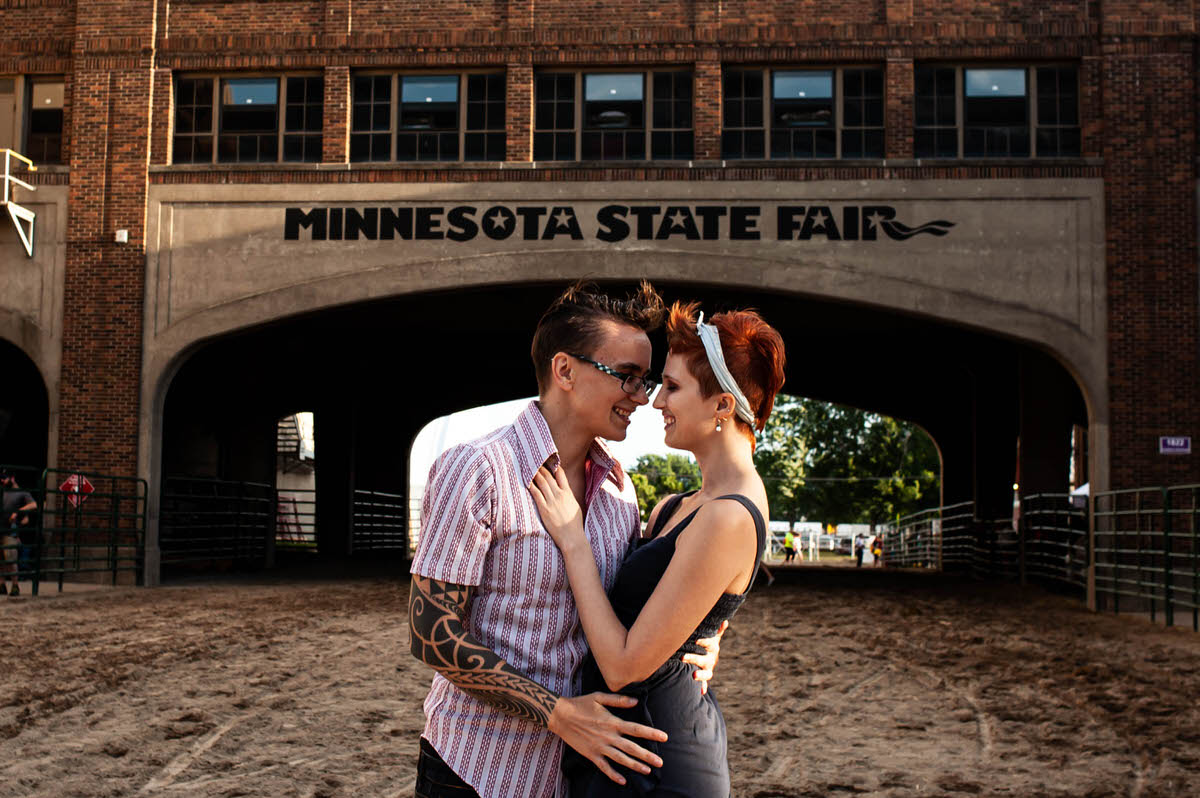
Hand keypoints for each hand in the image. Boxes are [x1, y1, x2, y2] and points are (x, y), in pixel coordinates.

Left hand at [529, 466, 585, 550]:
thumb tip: (565, 492)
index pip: (560, 474)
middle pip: (548, 476)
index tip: (548, 460)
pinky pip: (536, 494)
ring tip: (528, 466)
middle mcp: (559, 494)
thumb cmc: (575, 524)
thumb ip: (569, 496)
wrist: (572, 537)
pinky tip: (526, 480)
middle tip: (534, 459)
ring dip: (534, 473)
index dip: (554, 466)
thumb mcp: (575, 506)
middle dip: (541, 467)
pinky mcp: (544, 509)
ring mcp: (552, 501)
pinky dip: (531, 485)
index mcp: (568, 493)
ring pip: (541, 482)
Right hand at [548, 692, 667, 785]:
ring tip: (647, 771)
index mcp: (613, 722)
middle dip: (647, 756)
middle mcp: (608, 736)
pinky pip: (604, 767)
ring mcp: (599, 747)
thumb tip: (636, 701)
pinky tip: (622, 781)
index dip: (651, 734)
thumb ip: (618, 700)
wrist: (560, 715)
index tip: (664, 737)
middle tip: (660, 763)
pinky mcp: (591, 754)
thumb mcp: (600, 697)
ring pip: (620, 759)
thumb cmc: (581, 704)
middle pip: (631, 748)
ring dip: (634, 766)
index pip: (636, 729)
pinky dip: (613, 774)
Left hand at [683, 620, 727, 695]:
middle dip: (693, 658)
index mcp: (713, 648)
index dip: (703, 642)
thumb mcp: (713, 637)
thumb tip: (725, 621)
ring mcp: (708, 669)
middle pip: (703, 659)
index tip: (696, 640)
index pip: (708, 644)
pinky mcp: (705, 677)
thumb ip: (718, 630)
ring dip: (700, 675)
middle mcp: (711, 659)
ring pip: (706, 673)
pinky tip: (701, 692)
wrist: (710, 656)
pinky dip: (703, 688)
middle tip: (683, 658)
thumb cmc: (708, 644)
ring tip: (693, 676)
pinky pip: (705, 683)